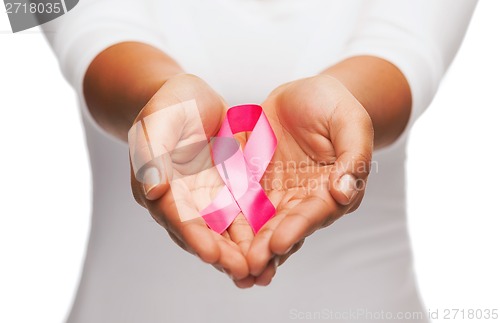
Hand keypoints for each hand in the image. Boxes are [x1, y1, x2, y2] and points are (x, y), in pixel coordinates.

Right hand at [128, 74, 254, 282]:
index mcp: (159, 185)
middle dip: (222, 253)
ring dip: (240, 250)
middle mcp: (182, 199)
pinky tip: (273, 244)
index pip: (175, 215)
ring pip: (224, 229)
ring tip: (262, 269)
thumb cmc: (168, 105)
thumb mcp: (158, 120)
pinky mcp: (227, 190)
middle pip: (201, 231)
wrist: (191, 99)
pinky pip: (242, 213)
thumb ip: (153, 153)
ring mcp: (206, 197)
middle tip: (244, 272)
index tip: (210, 254)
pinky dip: (255, 230)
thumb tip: (153, 189)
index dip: (193, 236)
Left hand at [246, 75, 373, 283]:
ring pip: (258, 223)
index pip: (313, 213)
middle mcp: (302, 198)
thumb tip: (343, 192)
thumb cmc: (334, 105)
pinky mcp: (252, 181)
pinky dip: (227, 220)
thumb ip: (353, 157)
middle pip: (283, 226)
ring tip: (231, 267)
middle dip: (266, 247)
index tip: (278, 242)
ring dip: (245, 245)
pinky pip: (237, 201)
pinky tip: (212, 236)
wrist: (305, 94)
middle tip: (248, 267)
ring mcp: (275, 192)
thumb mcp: (350, 123)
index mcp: (330, 189)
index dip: (297, 228)